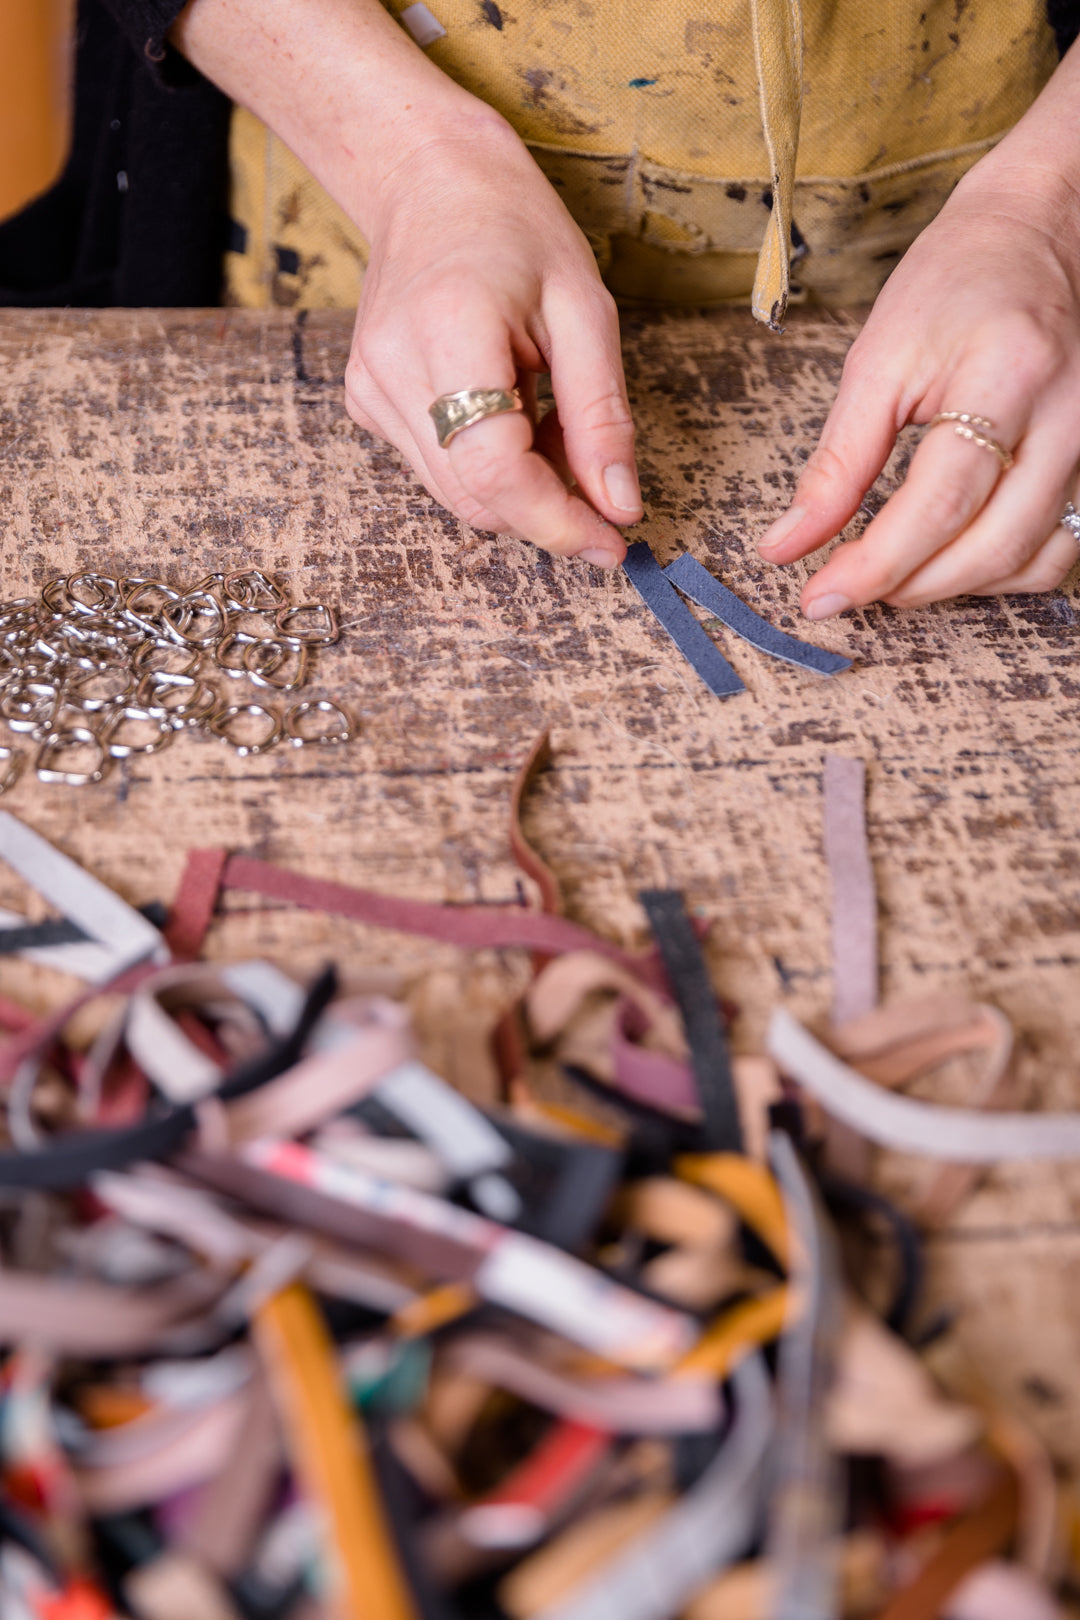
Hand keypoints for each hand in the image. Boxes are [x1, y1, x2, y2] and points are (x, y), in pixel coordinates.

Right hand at [345, 119, 639, 566]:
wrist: (428, 180)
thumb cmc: (515, 230)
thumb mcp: (585, 310)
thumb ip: (601, 416)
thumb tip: (620, 507)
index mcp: (450, 331)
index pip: (496, 471)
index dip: (556, 521)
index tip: (611, 543)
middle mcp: (393, 369)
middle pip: (475, 499)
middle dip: (547, 513)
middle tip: (601, 487)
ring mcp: (369, 390)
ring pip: (457, 496)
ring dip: (520, 489)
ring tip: (552, 422)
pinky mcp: (365, 403)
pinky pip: (439, 470)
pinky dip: (489, 466)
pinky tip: (513, 410)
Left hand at [757, 162, 1079, 615]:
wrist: (1042, 230)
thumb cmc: (956, 283)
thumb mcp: (878, 359)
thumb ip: (836, 463)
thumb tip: (786, 545)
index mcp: (1007, 375)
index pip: (941, 502)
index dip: (876, 563)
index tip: (818, 596)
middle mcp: (1070, 415)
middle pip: (991, 545)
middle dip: (909, 585)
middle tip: (846, 585)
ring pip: (1032, 560)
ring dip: (954, 586)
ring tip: (892, 571)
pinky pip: (1060, 548)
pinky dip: (1001, 571)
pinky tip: (952, 555)